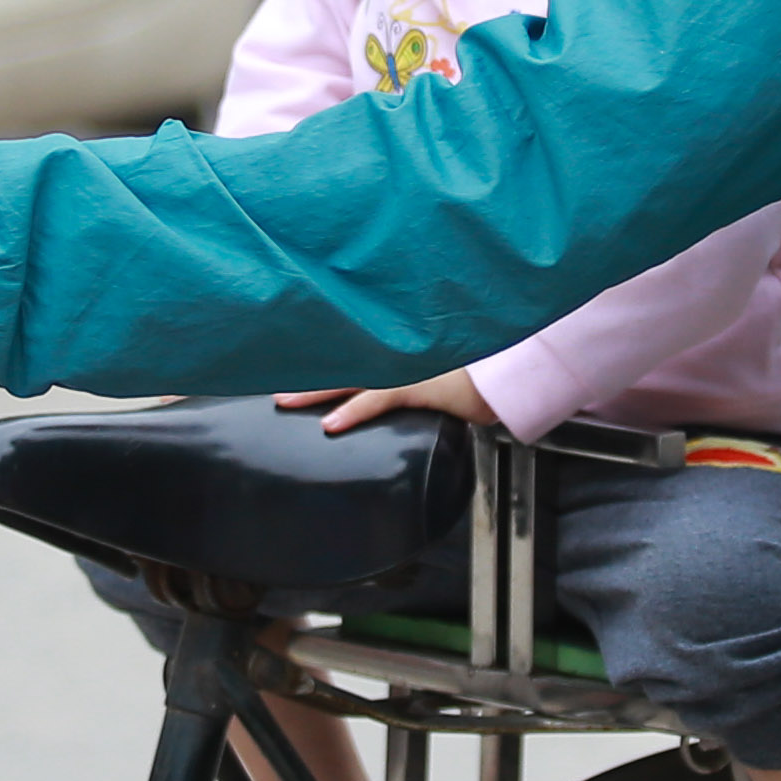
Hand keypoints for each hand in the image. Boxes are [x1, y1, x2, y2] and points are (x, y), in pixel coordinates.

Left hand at [278, 367, 493, 435]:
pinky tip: (329, 425)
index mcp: (399, 355)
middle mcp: (396, 359)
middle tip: (271, 383)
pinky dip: (352, 412)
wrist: (509, 373)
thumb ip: (417, 379)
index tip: (293, 368)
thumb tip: (407, 391)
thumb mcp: (443, 372)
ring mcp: (405, 370)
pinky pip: (377, 399)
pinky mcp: (419, 387)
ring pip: (348, 378)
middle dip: (304, 373)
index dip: (323, 364)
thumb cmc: (482, 375)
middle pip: (340, 363)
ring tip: (283, 401)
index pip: (352, 357)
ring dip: (313, 391)